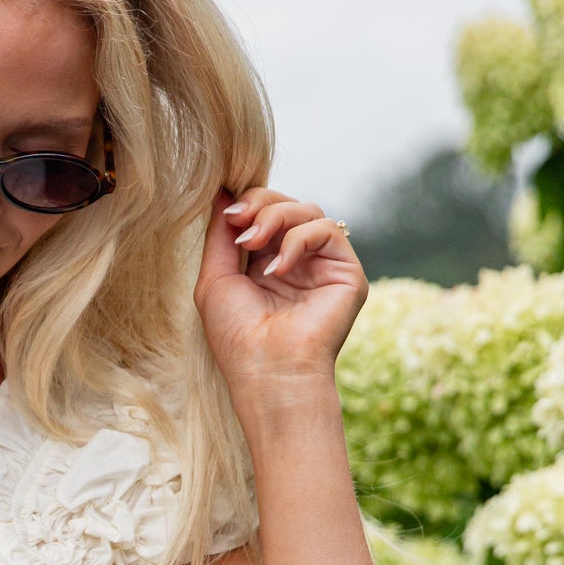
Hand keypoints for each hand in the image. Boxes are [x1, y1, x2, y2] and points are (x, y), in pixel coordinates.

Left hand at [193, 186, 366, 407]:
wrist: (267, 372)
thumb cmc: (238, 337)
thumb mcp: (216, 279)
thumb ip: (220, 235)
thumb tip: (221, 192)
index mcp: (268, 263)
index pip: (266, 213)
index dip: (249, 203)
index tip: (229, 216)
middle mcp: (298, 262)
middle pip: (287, 204)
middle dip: (261, 205)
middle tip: (242, 229)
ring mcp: (322, 266)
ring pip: (308, 210)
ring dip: (276, 218)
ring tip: (253, 245)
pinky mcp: (346, 272)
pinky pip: (327, 230)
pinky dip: (298, 240)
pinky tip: (279, 269)